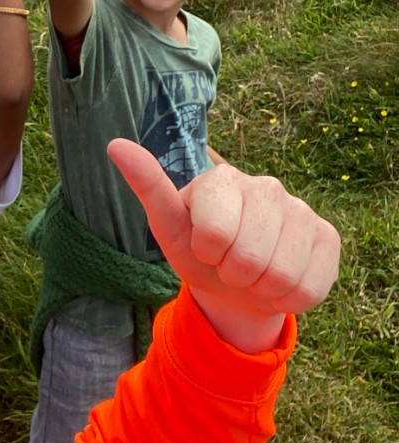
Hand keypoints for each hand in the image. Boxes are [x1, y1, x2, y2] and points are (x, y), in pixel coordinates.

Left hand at [108, 139, 340, 352]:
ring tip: (253, 273)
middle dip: (234, 273)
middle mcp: (267, 186)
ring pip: (283, 276)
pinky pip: (310, 287)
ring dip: (262, 288)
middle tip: (230, 264)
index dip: (206, 252)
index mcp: (223, 179)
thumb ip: (147, 186)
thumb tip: (115, 144)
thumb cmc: (197, 251)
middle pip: (251, 259)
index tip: (204, 246)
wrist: (236, 284)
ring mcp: (301, 209)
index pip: (215, 234)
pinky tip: (280, 280)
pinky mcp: (327, 236)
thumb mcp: (167, 225)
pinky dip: (289, 297)